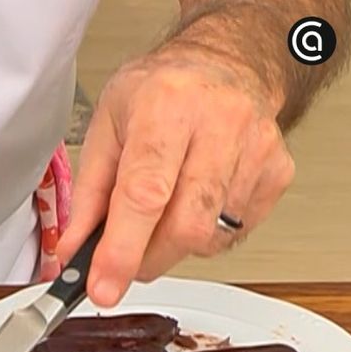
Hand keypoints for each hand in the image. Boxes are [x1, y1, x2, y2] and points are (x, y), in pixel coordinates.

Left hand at [56, 44, 294, 306]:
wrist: (223, 63)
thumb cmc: (160, 93)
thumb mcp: (105, 129)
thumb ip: (87, 198)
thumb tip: (72, 254)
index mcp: (167, 108)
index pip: (145, 195)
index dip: (122, 251)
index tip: (104, 288)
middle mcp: (220, 124)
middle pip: (185, 226)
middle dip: (146, 260)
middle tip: (124, 260)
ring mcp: (256, 149)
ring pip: (209, 238)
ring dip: (172, 247)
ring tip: (160, 212)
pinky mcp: (277, 173)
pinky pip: (233, 234)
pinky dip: (203, 237)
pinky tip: (192, 203)